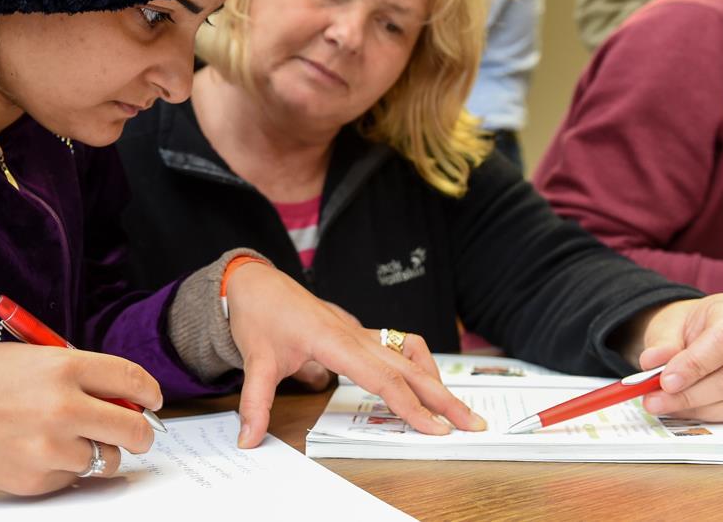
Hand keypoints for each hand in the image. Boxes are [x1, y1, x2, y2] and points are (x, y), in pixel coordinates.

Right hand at [0, 344, 161, 494]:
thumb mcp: (28, 357)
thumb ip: (76, 373)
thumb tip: (119, 396)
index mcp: (64, 367)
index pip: (134, 381)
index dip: (150, 393)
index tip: (151, 401)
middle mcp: (64, 407)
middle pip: (134, 429)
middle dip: (140, 433)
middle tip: (134, 433)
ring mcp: (50, 448)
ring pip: (104, 459)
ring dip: (96, 452)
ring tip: (66, 439)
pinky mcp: (34, 480)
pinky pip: (70, 479)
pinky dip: (62, 470)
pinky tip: (32, 452)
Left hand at [225, 263, 485, 447]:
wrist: (258, 283)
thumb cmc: (260, 316)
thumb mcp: (255, 360)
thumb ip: (256, 401)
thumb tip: (249, 438)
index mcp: (334, 340)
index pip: (382, 378)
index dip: (411, 405)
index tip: (435, 428)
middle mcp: (355, 334)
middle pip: (409, 368)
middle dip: (442, 397)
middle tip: (472, 423)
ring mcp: (360, 331)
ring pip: (409, 355)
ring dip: (434, 380)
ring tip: (454, 408)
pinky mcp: (359, 332)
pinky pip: (398, 345)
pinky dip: (417, 363)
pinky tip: (423, 381)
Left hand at [627, 294, 722, 442]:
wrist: (699, 330)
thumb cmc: (687, 327)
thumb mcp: (669, 326)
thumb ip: (662, 344)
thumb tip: (652, 362)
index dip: (695, 365)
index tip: (666, 381)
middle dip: (692, 394)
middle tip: (657, 401)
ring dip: (704, 409)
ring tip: (669, 408)